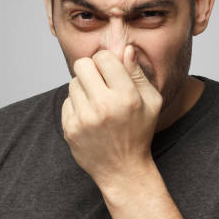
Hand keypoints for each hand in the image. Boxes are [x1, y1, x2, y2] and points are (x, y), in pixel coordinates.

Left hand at [62, 45, 162, 189]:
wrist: (122, 170)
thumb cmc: (139, 131)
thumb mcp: (151, 102)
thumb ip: (138, 73)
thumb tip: (125, 48)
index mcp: (126, 96)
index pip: (104, 57)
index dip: (107, 61)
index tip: (111, 71)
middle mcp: (103, 106)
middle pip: (82, 65)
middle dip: (91, 69)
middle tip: (100, 82)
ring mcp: (84, 119)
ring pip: (73, 82)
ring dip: (84, 88)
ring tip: (97, 103)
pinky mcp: (70, 129)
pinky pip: (67, 101)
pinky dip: (77, 105)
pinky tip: (90, 117)